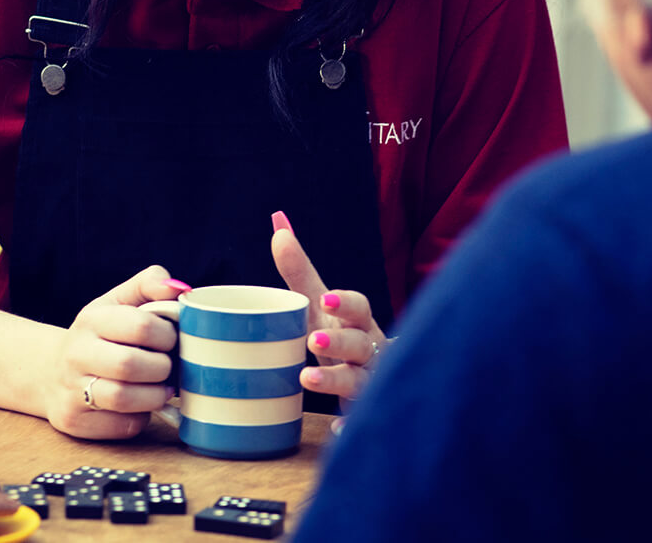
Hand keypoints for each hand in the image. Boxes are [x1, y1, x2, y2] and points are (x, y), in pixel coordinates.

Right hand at [44, 265, 187, 438]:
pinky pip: (121, 427)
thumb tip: (180, 289)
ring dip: (155, 396)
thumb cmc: (100, 334)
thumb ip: (149, 284)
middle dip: (162, 368)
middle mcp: (75, 354)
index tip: (170, 339)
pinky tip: (140, 406)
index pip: (141, 326)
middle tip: (168, 367)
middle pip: (130, 365)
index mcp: (92, 320)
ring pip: (123, 399)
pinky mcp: (74, 422)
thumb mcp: (119, 301)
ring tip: (161, 389)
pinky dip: (140, 419)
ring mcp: (70, 390)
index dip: (167, 335)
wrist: (51, 372)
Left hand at [270, 213, 388, 429]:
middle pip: (362, 343)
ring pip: (361, 381)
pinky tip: (336, 430)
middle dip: (340, 342)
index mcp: (357, 322)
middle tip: (312, 341)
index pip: (360, 307)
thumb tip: (277, 221)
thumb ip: (300, 269)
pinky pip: (360, 420)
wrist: (373, 378)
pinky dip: (348, 425)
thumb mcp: (320, 305)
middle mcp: (368, 350)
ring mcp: (368, 382)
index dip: (345, 303)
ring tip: (308, 379)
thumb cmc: (338, 333)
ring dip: (337, 381)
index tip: (325, 300)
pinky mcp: (362, 413)